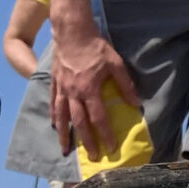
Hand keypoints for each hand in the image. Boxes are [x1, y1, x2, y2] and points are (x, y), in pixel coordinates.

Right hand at [50, 27, 138, 157]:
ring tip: (65, 149)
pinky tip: (54, 124)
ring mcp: (62, 88)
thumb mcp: (115, 63)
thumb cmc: (95, 46)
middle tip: (92, 156)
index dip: (105, 134)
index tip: (110, 148)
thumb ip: (125, 85)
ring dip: (64, 134)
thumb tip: (135, 104)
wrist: (71, 31)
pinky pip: (53, 102)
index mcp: (89, 90)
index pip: (98, 118)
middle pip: (79, 122)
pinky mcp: (54, 82)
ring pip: (62, 116)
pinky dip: (54, 115)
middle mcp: (73, 93)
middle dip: (86, 141)